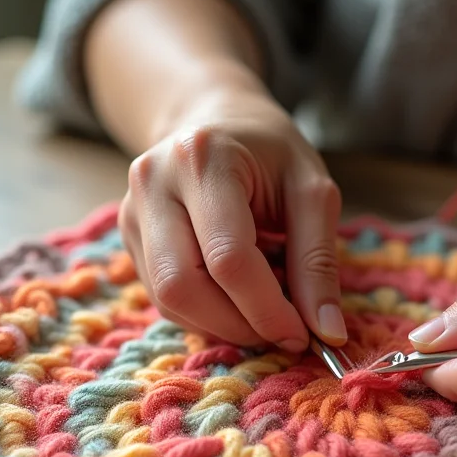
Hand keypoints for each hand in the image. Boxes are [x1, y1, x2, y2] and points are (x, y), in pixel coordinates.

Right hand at [118, 86, 345, 351]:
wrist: (216, 120)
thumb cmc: (272, 155)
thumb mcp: (312, 192)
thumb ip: (319, 262)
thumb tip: (328, 335)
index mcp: (203, 160)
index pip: (229, 258)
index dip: (267, 310)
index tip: (303, 335)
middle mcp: (152, 183)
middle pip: (182, 286)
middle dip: (238, 326)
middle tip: (281, 334)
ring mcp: (130, 212)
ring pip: (167, 300)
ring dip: (221, 326)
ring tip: (262, 316)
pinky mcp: (128, 237)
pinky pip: (162, 298)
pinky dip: (205, 316)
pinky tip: (235, 303)